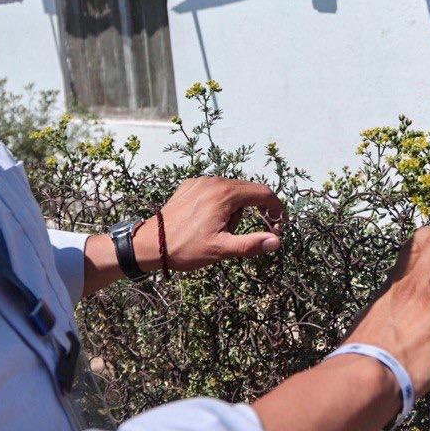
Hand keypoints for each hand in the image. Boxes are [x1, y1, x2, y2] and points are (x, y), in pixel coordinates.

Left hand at [138, 176, 285, 272]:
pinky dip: (220, 204)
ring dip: (235, 209)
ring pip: (232, 191)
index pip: (264, 193)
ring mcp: (201, 181)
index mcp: (225, 193)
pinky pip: (215, 190)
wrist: (149, 244)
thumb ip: (251, 244)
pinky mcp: (190, 185)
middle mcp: (215, 181)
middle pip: (249, 191)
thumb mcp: (221, 249)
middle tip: (243, 235)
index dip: (276, 210)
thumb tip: (276, 241)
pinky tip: (207, 221)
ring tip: (219, 230)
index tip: (279, 227)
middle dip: (255, 212)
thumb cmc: (185, 248)